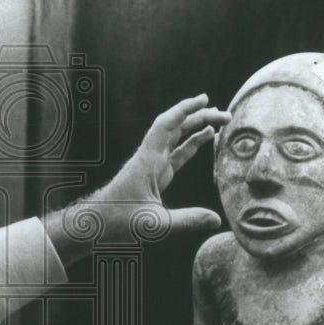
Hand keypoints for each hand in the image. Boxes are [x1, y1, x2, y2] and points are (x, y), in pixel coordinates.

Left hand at [44, 95, 228, 264]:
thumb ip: (186, 220)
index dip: (185, 109)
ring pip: (176, 138)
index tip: (204, 99)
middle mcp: (150, 157)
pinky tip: (206, 138)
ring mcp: (153, 164)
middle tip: (226, 114)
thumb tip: (216, 219)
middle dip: (199, 116)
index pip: (167, 126)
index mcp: (148, 162)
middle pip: (175, 127)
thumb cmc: (119, 221)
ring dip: (196, 127)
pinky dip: (191, 143)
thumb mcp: (154, 225)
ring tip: (220, 120)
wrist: (97, 222)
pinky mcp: (155, 173)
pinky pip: (176, 152)